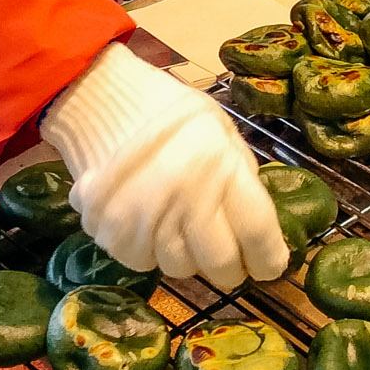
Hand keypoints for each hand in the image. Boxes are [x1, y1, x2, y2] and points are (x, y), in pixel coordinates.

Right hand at [43, 43, 287, 288]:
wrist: (99, 100)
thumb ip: (239, 176)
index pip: (257, 232)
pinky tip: (152, 225)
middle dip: (231, 268)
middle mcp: (186, 198)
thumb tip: (255, 224)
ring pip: (182, 268)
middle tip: (230, 258)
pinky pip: (145, 262)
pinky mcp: (114, 234)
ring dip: (190, 257)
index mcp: (220, 166)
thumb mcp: (220, 131)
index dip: (269, 258)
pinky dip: (152, 252)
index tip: (270, 265)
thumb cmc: (169, 113)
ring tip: (184, 230)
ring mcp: (147, 220)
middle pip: (221, 264)